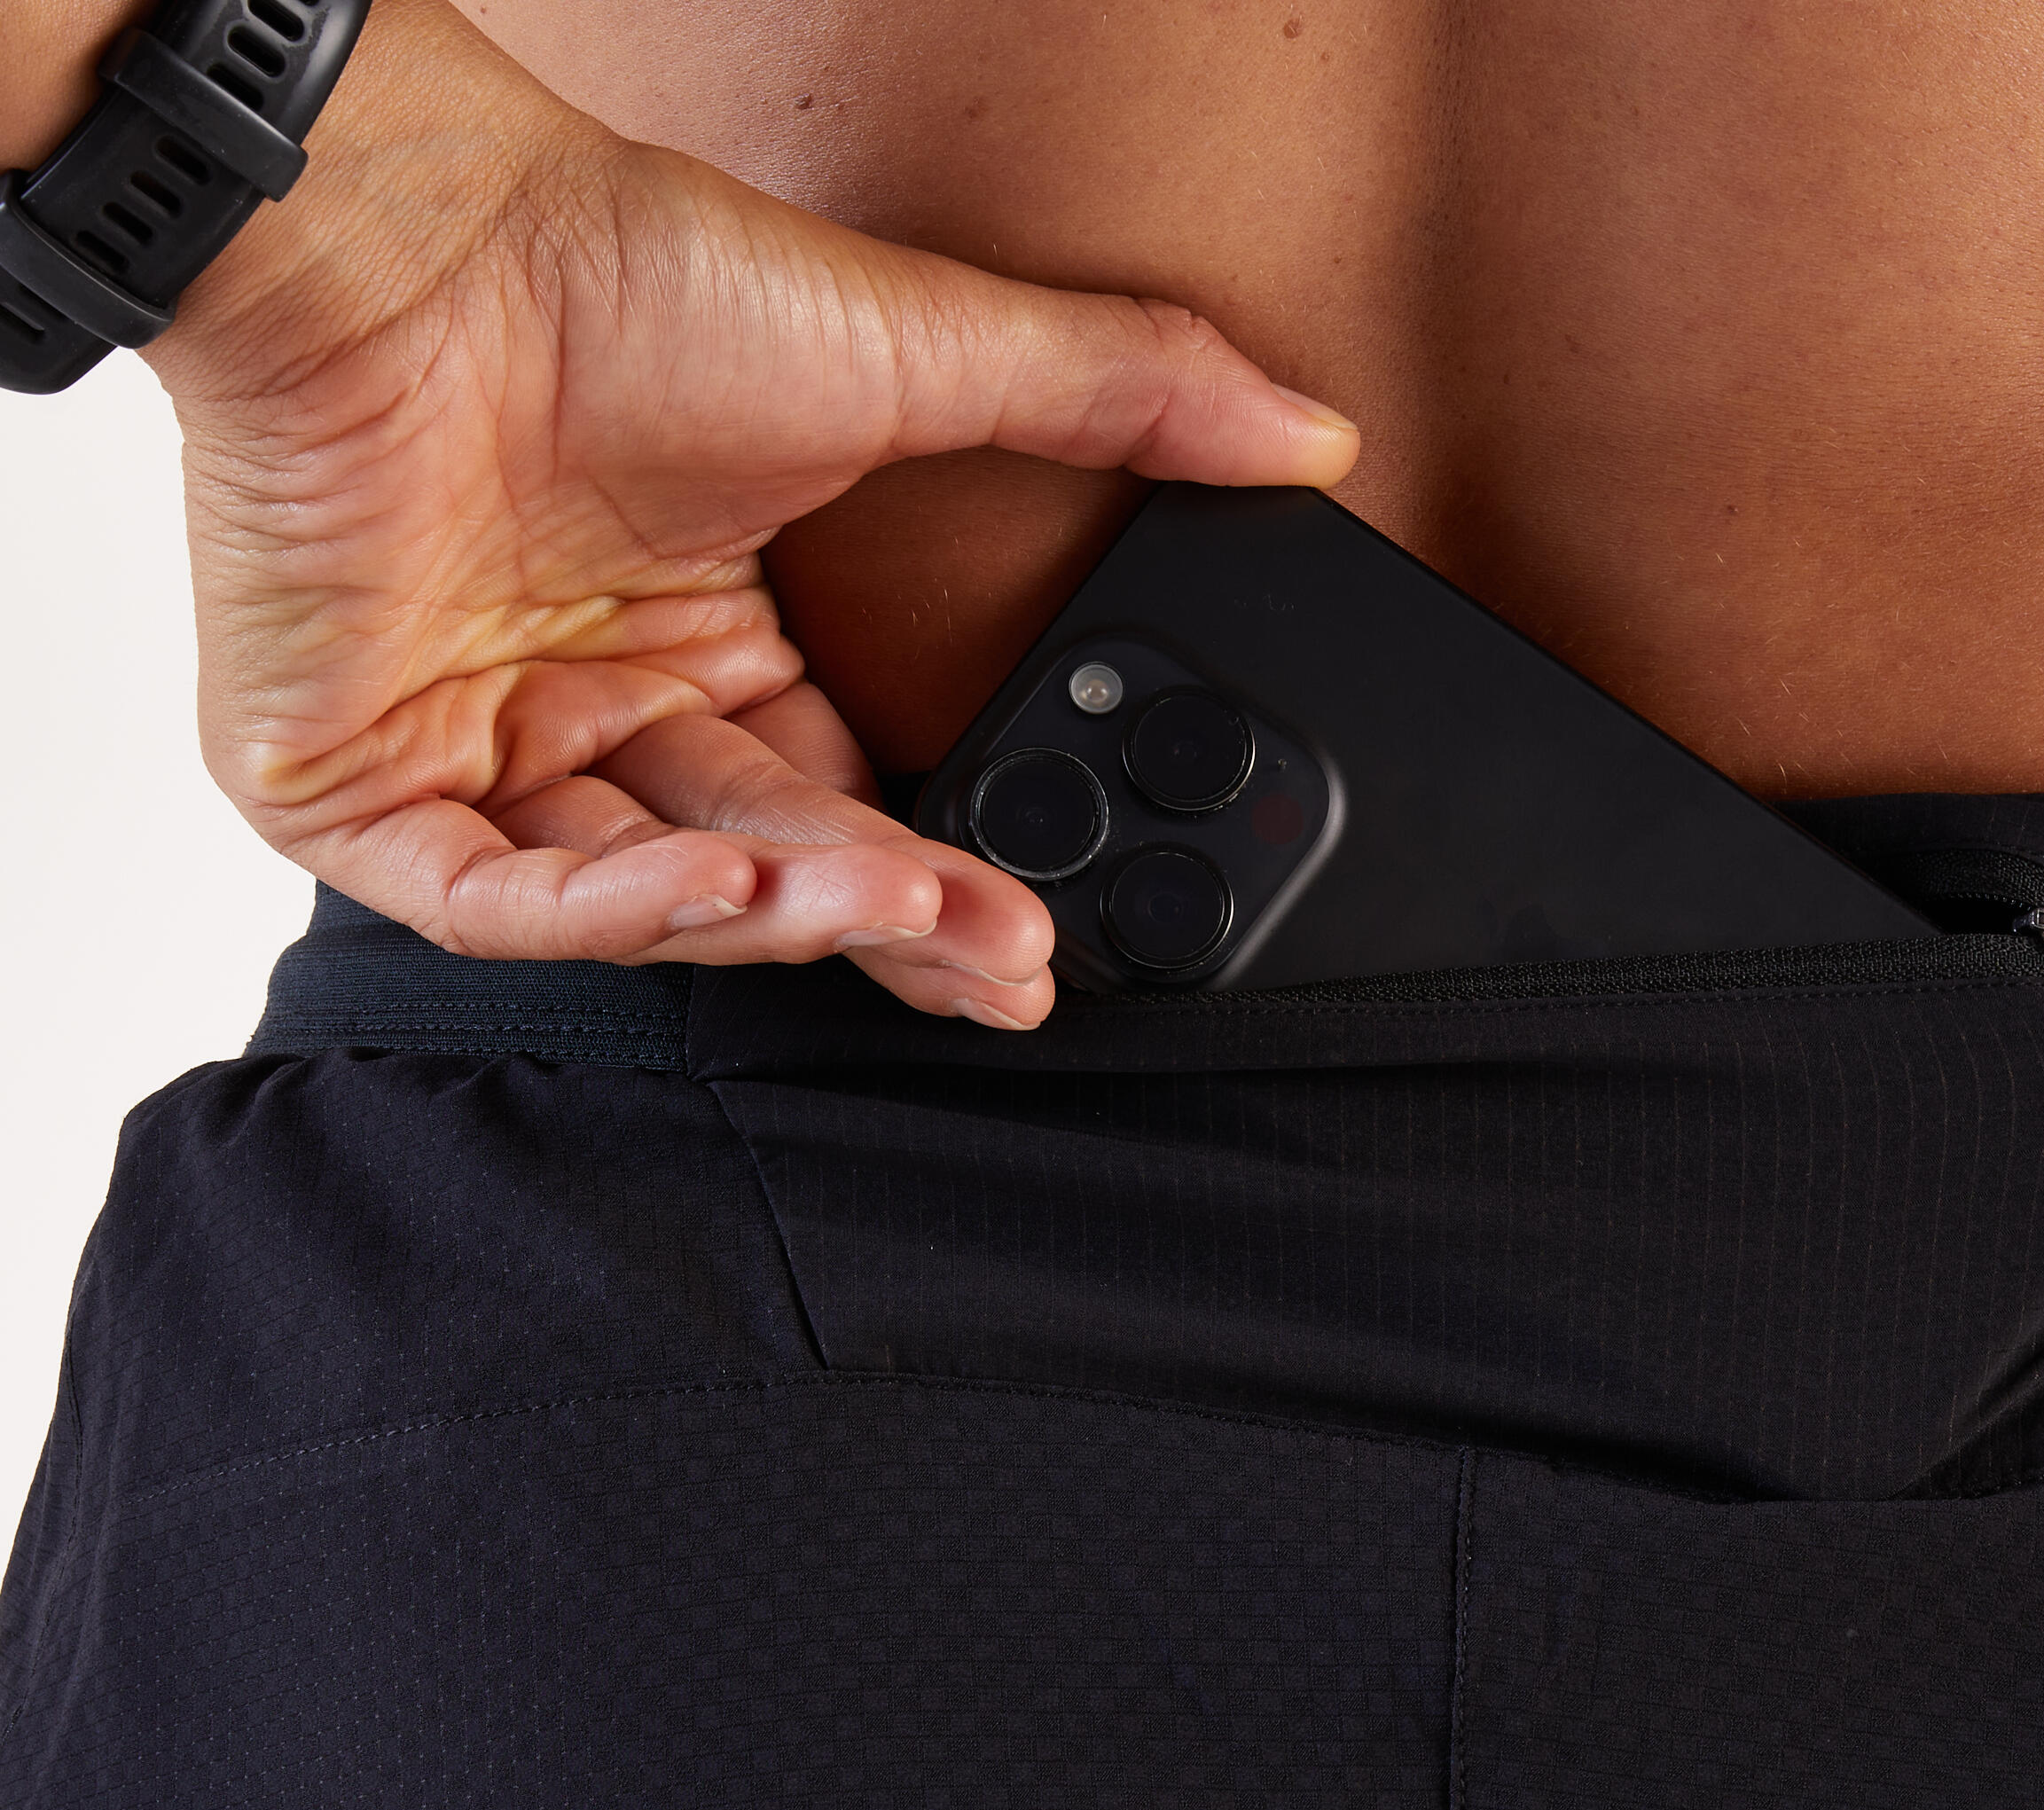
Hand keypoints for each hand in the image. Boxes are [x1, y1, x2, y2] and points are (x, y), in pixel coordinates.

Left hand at [154, 0, 1357, 1026]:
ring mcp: (471, 753)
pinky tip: (723, 889)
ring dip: (775, 919)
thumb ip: (1116, 397)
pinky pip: (494, 904)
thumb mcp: (918, 356)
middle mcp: (593, 710)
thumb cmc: (619, 270)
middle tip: (1000, 963)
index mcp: (702, 641)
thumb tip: (1308, 436)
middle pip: (765, 872)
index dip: (936, 884)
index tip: (1032, 934)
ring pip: (642, 908)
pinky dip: (609, 915)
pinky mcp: (348, 787)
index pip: (837, 811)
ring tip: (886, 906)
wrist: (405, 225)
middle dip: (890, 929)